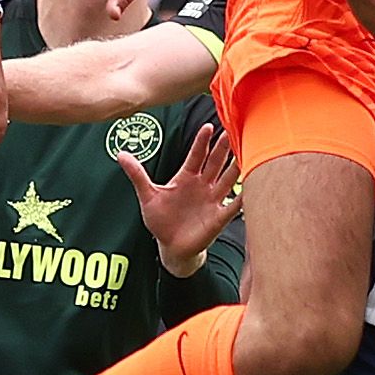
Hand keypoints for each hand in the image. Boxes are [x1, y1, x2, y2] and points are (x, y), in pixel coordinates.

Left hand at [127, 123, 238, 273]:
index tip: (208, 126)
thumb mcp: (148, 195)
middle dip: (224, 147)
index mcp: (186, 177)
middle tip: (233, 130)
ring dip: (237, 166)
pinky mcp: (219, 217)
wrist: (171, 247)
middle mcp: (203, 185)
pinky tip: (254, 187)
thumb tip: (120, 153)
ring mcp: (213, 200)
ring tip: (249, 152)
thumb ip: (137, 175)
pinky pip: (234, 205)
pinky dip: (244, 197)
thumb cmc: (161, 220)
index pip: (196, 155)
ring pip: (229, 179)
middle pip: (216, 162)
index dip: (202, 142)